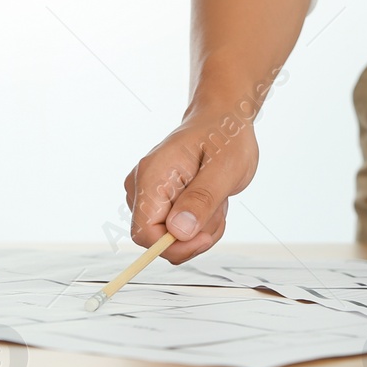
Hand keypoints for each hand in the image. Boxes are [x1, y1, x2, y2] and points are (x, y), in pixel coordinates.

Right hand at [125, 109, 259, 262]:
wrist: (223, 120)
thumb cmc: (226, 137)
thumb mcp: (225, 168)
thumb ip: (201, 200)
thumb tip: (178, 232)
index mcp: (152, 176)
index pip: (144, 232)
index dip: (173, 245)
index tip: (204, 237)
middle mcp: (141, 185)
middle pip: (157, 240)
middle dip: (193, 236)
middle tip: (219, 209)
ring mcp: (147, 194)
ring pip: (169, 238)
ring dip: (200, 229)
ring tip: (217, 199)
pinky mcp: (157, 201)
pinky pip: (175, 231)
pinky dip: (198, 225)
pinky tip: (210, 202)